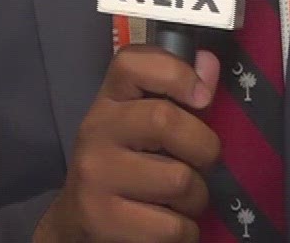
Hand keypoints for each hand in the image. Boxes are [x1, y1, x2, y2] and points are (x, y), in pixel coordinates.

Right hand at [35, 46, 221, 242]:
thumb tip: (209, 63)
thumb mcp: (143, 126)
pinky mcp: (102, 220)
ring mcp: (94, 176)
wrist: (79, 222)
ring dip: (195, 198)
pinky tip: (167, 225)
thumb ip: (176, 94)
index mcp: (108, 102)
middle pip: (165, 120)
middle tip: (200, 164)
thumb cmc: (126, 167)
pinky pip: (173, 226)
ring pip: (179, 180)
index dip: (175, 72)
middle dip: (203, 148)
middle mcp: (94, 131)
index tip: (202, 98)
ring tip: (179, 200)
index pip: (132, 63)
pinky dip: (184, 232)